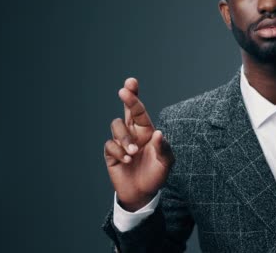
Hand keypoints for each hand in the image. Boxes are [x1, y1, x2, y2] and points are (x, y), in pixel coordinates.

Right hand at [103, 78, 173, 210]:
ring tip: (133, 153)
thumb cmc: (156, 175)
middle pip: (126, 111)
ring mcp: (121, 142)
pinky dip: (118, 151)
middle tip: (124, 91)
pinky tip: (127, 160)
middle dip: (127, 98)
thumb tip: (158, 134)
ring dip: (125, 138)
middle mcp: (133, 133)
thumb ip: (164, 149)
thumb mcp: (166, 163)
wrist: (143, 194)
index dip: (134, 96)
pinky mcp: (111, 153)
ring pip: (116, 127)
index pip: (140, 110)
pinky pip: (109, 145)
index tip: (131, 83)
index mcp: (146, 131)